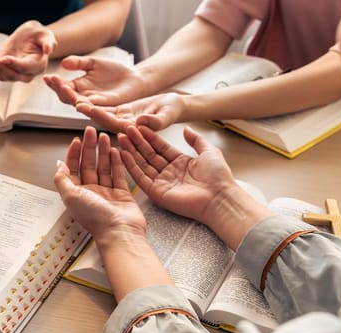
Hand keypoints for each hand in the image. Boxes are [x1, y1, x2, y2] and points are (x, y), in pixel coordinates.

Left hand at [0, 20, 56, 81]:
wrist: (30, 37)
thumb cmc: (39, 35)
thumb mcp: (45, 35)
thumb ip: (48, 42)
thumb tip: (48, 50)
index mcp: (38, 65)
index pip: (25, 67)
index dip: (15, 64)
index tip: (5, 58)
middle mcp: (27, 73)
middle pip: (13, 75)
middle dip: (1, 68)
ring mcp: (16, 74)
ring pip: (4, 77)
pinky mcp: (6, 71)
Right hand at [43, 56, 147, 105]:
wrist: (134, 77)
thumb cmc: (113, 71)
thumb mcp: (94, 63)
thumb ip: (79, 63)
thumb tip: (64, 63)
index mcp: (79, 87)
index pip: (63, 87)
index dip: (55, 83)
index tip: (47, 77)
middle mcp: (84, 97)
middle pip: (67, 97)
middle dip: (60, 90)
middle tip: (54, 82)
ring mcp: (95, 104)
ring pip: (79, 104)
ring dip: (71, 98)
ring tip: (64, 91)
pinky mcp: (108, 108)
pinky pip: (95, 109)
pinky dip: (87, 107)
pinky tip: (80, 104)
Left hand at [54, 127, 146, 239]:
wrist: (119, 231)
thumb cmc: (95, 218)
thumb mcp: (70, 196)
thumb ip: (62, 179)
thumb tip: (58, 165)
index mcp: (76, 193)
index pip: (73, 168)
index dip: (74, 153)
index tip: (77, 140)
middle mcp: (91, 192)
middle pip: (88, 165)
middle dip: (89, 147)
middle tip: (92, 131)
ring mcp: (107, 192)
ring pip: (104, 167)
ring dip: (103, 151)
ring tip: (104, 136)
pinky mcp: (122, 193)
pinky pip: (118, 174)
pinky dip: (117, 162)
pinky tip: (115, 151)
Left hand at [76, 92, 185, 132]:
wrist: (172, 106)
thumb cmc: (172, 111)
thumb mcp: (166, 115)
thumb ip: (156, 121)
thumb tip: (143, 122)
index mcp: (135, 131)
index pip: (115, 125)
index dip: (102, 117)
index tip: (90, 109)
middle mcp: (124, 128)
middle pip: (104, 120)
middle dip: (90, 112)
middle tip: (76, 103)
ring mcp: (121, 120)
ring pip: (101, 114)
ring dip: (88, 107)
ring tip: (75, 99)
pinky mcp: (120, 113)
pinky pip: (104, 108)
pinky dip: (94, 102)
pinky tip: (83, 96)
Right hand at [118, 125, 237, 221]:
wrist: (219, 197)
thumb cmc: (218, 177)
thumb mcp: (209, 151)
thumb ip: (196, 140)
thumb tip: (187, 129)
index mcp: (181, 163)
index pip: (160, 147)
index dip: (150, 137)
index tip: (139, 126)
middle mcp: (169, 172)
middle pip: (149, 154)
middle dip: (137, 142)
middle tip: (126, 129)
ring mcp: (162, 183)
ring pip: (142, 164)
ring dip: (131, 151)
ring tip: (121, 138)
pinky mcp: (156, 193)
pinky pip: (140, 177)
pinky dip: (131, 166)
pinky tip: (124, 154)